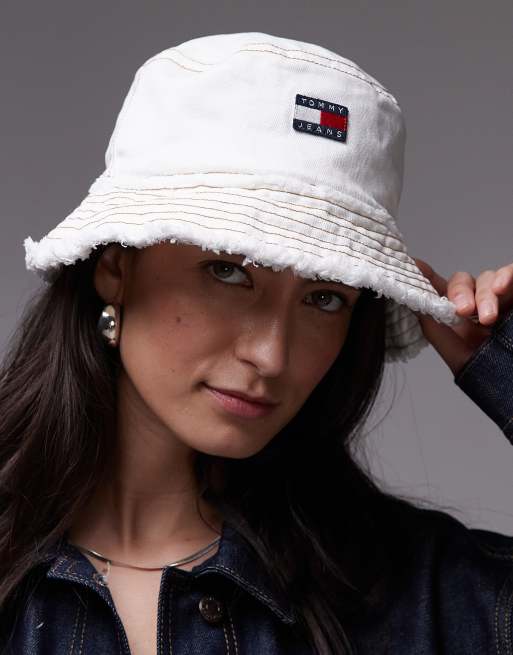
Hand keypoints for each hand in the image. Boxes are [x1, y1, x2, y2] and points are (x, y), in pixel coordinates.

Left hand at [412, 258, 512, 375]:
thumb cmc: (487, 372)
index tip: (415, 266)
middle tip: (463, 311)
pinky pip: (512, 273)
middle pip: (462, 281)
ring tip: (489, 317)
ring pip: (487, 278)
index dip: (425, 275)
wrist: (511, 381)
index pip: (438, 288)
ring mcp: (500, 297)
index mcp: (456, 315)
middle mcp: (477, 302)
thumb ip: (434, 327)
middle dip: (460, 292)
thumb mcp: (457, 354)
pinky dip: (507, 275)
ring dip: (485, 294)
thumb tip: (412, 302)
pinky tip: (502, 287)